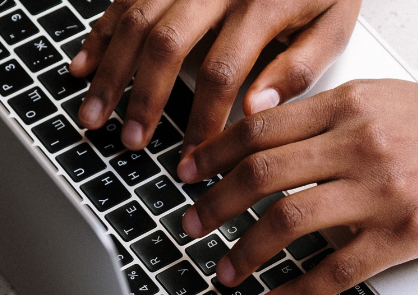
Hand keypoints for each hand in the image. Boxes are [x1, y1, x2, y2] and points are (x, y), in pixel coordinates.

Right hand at [68, 0, 361, 150]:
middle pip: (166, 43)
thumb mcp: (333, 22)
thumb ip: (300, 67)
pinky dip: (99, 33)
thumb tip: (256, 109)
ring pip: (135, 19)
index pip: (223, 72)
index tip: (194, 156)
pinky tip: (84, 65)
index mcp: (262, 2)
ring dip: (110, 71)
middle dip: (142, 98)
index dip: (203, 119)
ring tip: (94, 114)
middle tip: (131, 141)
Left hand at [178, 58, 417, 294]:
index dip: (212, 154)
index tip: (187, 175)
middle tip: (190, 227)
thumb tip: (259, 132)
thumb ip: (323, 114)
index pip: (258, 129)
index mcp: (347, 104)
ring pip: (288, 221)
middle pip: (260, 175)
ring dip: (245, 252)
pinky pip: (336, 268)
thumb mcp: (381, 99)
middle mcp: (359, 141)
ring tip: (226, 271)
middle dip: (213, 206)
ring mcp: (383, 189)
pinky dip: (296, 290)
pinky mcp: (408, 232)